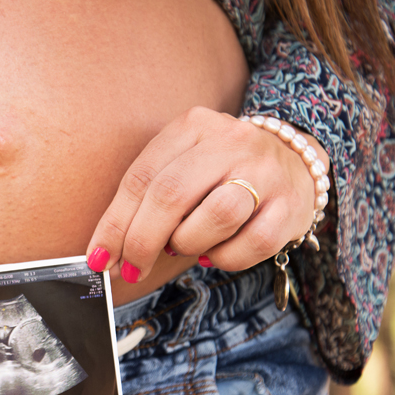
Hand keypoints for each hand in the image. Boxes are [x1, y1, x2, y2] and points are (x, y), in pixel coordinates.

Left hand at [85, 107, 328, 281]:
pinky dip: (224, 258)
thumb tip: (108, 253)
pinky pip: (252, 243)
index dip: (114, 224)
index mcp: (193, 126)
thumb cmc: (222, 171)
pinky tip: (215, 252)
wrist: (296, 159)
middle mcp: (231, 141)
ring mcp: (265, 171)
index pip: (141, 177)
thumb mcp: (182, 165)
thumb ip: (146, 201)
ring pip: (215, 216)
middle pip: (171, 195)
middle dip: (142, 241)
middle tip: (131, 268)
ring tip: (183, 246)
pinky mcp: (291, 204)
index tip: (99, 258)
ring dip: (187, 244)